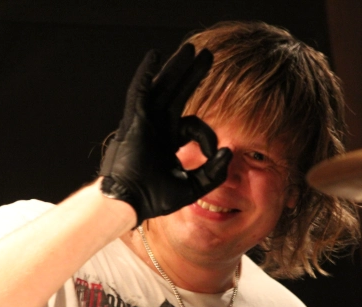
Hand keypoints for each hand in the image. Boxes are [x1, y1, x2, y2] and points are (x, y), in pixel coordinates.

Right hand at [99, 44, 231, 225]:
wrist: (132, 203)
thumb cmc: (156, 198)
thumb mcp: (193, 185)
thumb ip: (214, 172)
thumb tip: (230, 152)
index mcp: (170, 140)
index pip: (195, 124)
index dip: (208, 137)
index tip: (212, 154)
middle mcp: (157, 126)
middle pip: (177, 92)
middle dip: (192, 74)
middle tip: (207, 54)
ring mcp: (145, 121)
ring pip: (162, 87)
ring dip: (176, 68)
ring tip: (191, 49)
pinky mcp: (135, 120)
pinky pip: (140, 92)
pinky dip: (146, 74)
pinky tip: (154, 56)